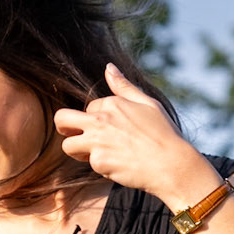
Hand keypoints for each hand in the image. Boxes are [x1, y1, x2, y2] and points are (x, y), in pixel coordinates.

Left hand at [53, 64, 215, 207]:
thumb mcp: (147, 103)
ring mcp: (96, 141)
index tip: (109, 128)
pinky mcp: (98, 162)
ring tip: (99, 155)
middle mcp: (100, 120)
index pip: (88, 108)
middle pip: (62, 119)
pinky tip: (119, 166)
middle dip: (63, 127)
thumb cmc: (164, 133)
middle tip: (72, 136)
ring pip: (68, 146)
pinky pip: (89, 164)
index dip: (95, 118)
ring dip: (78, 151)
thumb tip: (108, 67)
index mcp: (111, 103)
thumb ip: (124, 86)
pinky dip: (101, 167)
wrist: (171, 164)